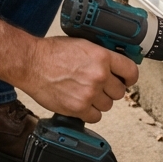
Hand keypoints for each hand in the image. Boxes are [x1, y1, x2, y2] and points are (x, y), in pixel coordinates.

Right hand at [21, 36, 138, 122]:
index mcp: (101, 57)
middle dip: (111, 89)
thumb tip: (113, 63)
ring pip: (108, 105)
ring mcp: (89, 93)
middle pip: (120, 92)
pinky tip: (81, 103)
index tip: (127, 80)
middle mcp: (98, 75)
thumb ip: (100, 55)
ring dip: (99, 102)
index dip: (130, 77)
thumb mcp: (82, 44)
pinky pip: (95, 117)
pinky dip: (89, 113)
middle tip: (100, 86)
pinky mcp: (78, 108)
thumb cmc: (51, 52)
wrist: (31, 63)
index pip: (131, 71)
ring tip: (86, 93)